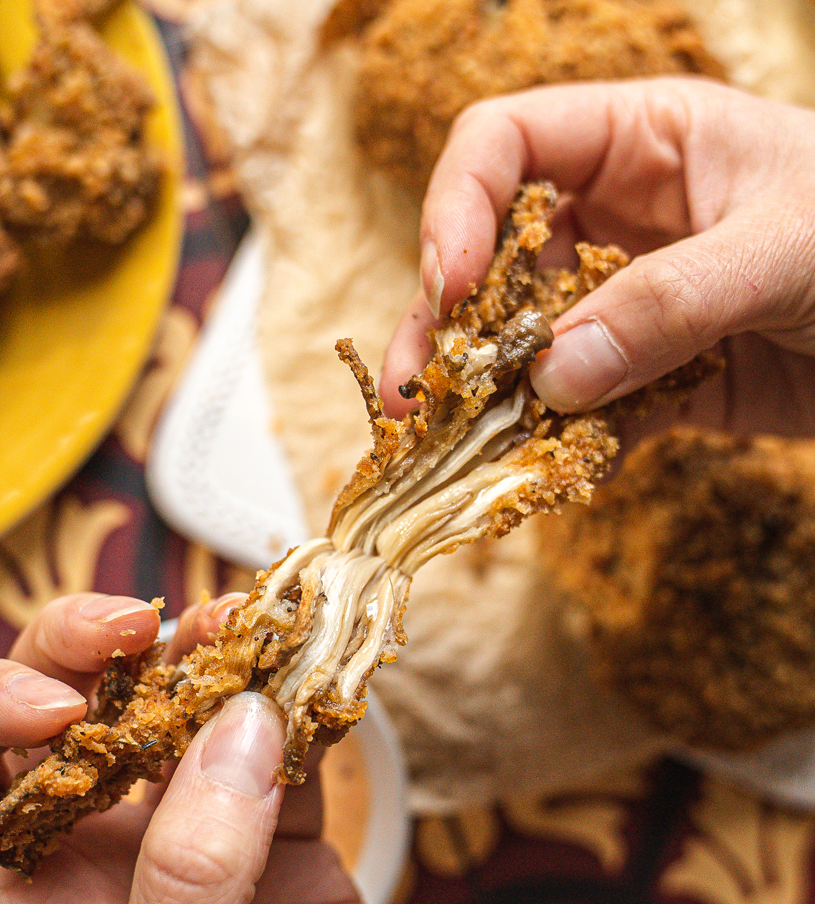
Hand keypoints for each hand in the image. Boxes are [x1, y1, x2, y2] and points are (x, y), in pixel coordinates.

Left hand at [0, 594, 439, 903]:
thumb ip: (187, 877)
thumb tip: (237, 727)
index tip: (62, 698)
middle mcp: (98, 862)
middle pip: (65, 714)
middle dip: (94, 653)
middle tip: (149, 625)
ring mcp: (196, 844)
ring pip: (181, 713)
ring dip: (209, 659)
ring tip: (250, 632)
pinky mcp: (284, 842)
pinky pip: (283, 748)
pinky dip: (299, 705)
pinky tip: (313, 681)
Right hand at [379, 77, 814, 442]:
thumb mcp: (783, 248)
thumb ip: (667, 303)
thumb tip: (552, 374)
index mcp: (644, 142)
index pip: (507, 145)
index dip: (458, 207)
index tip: (448, 284)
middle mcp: (622, 220)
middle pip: (494, 259)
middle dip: (445, 322)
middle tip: (412, 389)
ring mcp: (633, 307)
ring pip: (529, 346)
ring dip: (486, 397)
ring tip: (445, 441)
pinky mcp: (656, 383)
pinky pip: (585, 413)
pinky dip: (558, 446)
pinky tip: (530, 475)